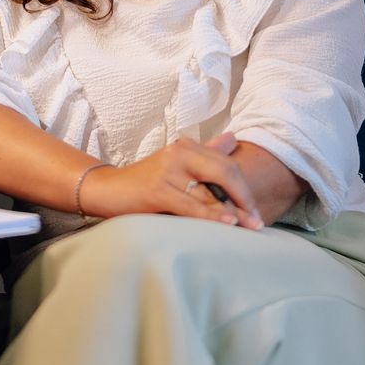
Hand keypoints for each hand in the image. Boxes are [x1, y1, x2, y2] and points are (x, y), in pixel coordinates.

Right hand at [79, 133, 263, 229]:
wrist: (107, 190)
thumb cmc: (144, 182)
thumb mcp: (176, 165)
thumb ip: (205, 152)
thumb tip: (233, 138)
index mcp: (186, 146)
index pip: (226, 163)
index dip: (244, 186)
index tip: (254, 208)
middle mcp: (178, 153)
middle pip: (225, 172)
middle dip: (244, 197)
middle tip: (257, 220)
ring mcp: (167, 170)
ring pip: (210, 191)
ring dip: (234, 211)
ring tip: (249, 226)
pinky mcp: (157, 190)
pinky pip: (192, 205)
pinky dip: (212, 215)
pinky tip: (228, 222)